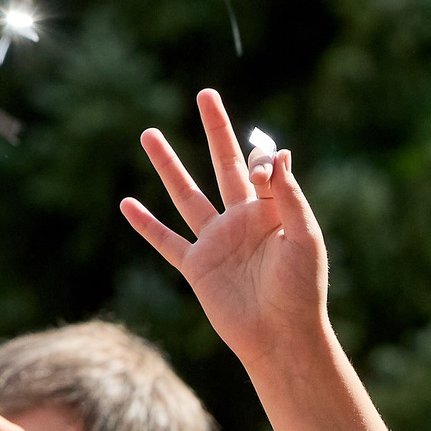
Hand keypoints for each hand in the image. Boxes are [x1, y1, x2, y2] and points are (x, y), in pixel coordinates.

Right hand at [125, 89, 328, 368]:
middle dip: (215, 130)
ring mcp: (216, 242)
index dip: (259, 159)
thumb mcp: (304, 237)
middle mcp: (242, 220)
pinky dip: (146, 224)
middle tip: (206, 93)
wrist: (282, 336)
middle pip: (222, 164)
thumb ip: (289, 196)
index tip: (260, 167)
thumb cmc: (301, 290)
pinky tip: (126, 204)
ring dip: (167, 165)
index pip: (260, 169)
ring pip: (186, 194)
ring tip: (148, 133)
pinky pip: (167, 241)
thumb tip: (278, 153)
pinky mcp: (197, 267)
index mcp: (272, 211)